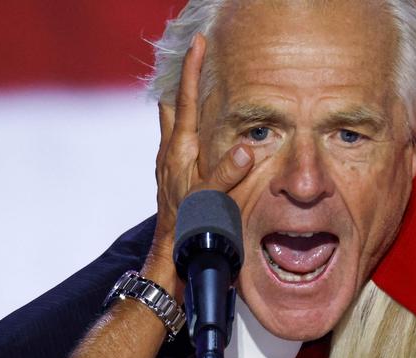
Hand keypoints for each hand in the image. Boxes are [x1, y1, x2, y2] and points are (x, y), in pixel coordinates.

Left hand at [142, 34, 253, 299]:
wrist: (173, 254)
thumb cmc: (190, 228)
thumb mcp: (210, 200)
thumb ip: (225, 174)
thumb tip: (244, 148)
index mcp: (181, 151)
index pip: (188, 101)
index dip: (193, 70)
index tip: (199, 45)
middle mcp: (172, 152)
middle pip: (175, 106)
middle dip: (186, 83)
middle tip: (199, 63)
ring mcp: (171, 163)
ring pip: (175, 122)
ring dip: (185, 103)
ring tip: (199, 89)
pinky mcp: (175, 175)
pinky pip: (179, 139)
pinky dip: (188, 126)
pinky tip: (200, 132)